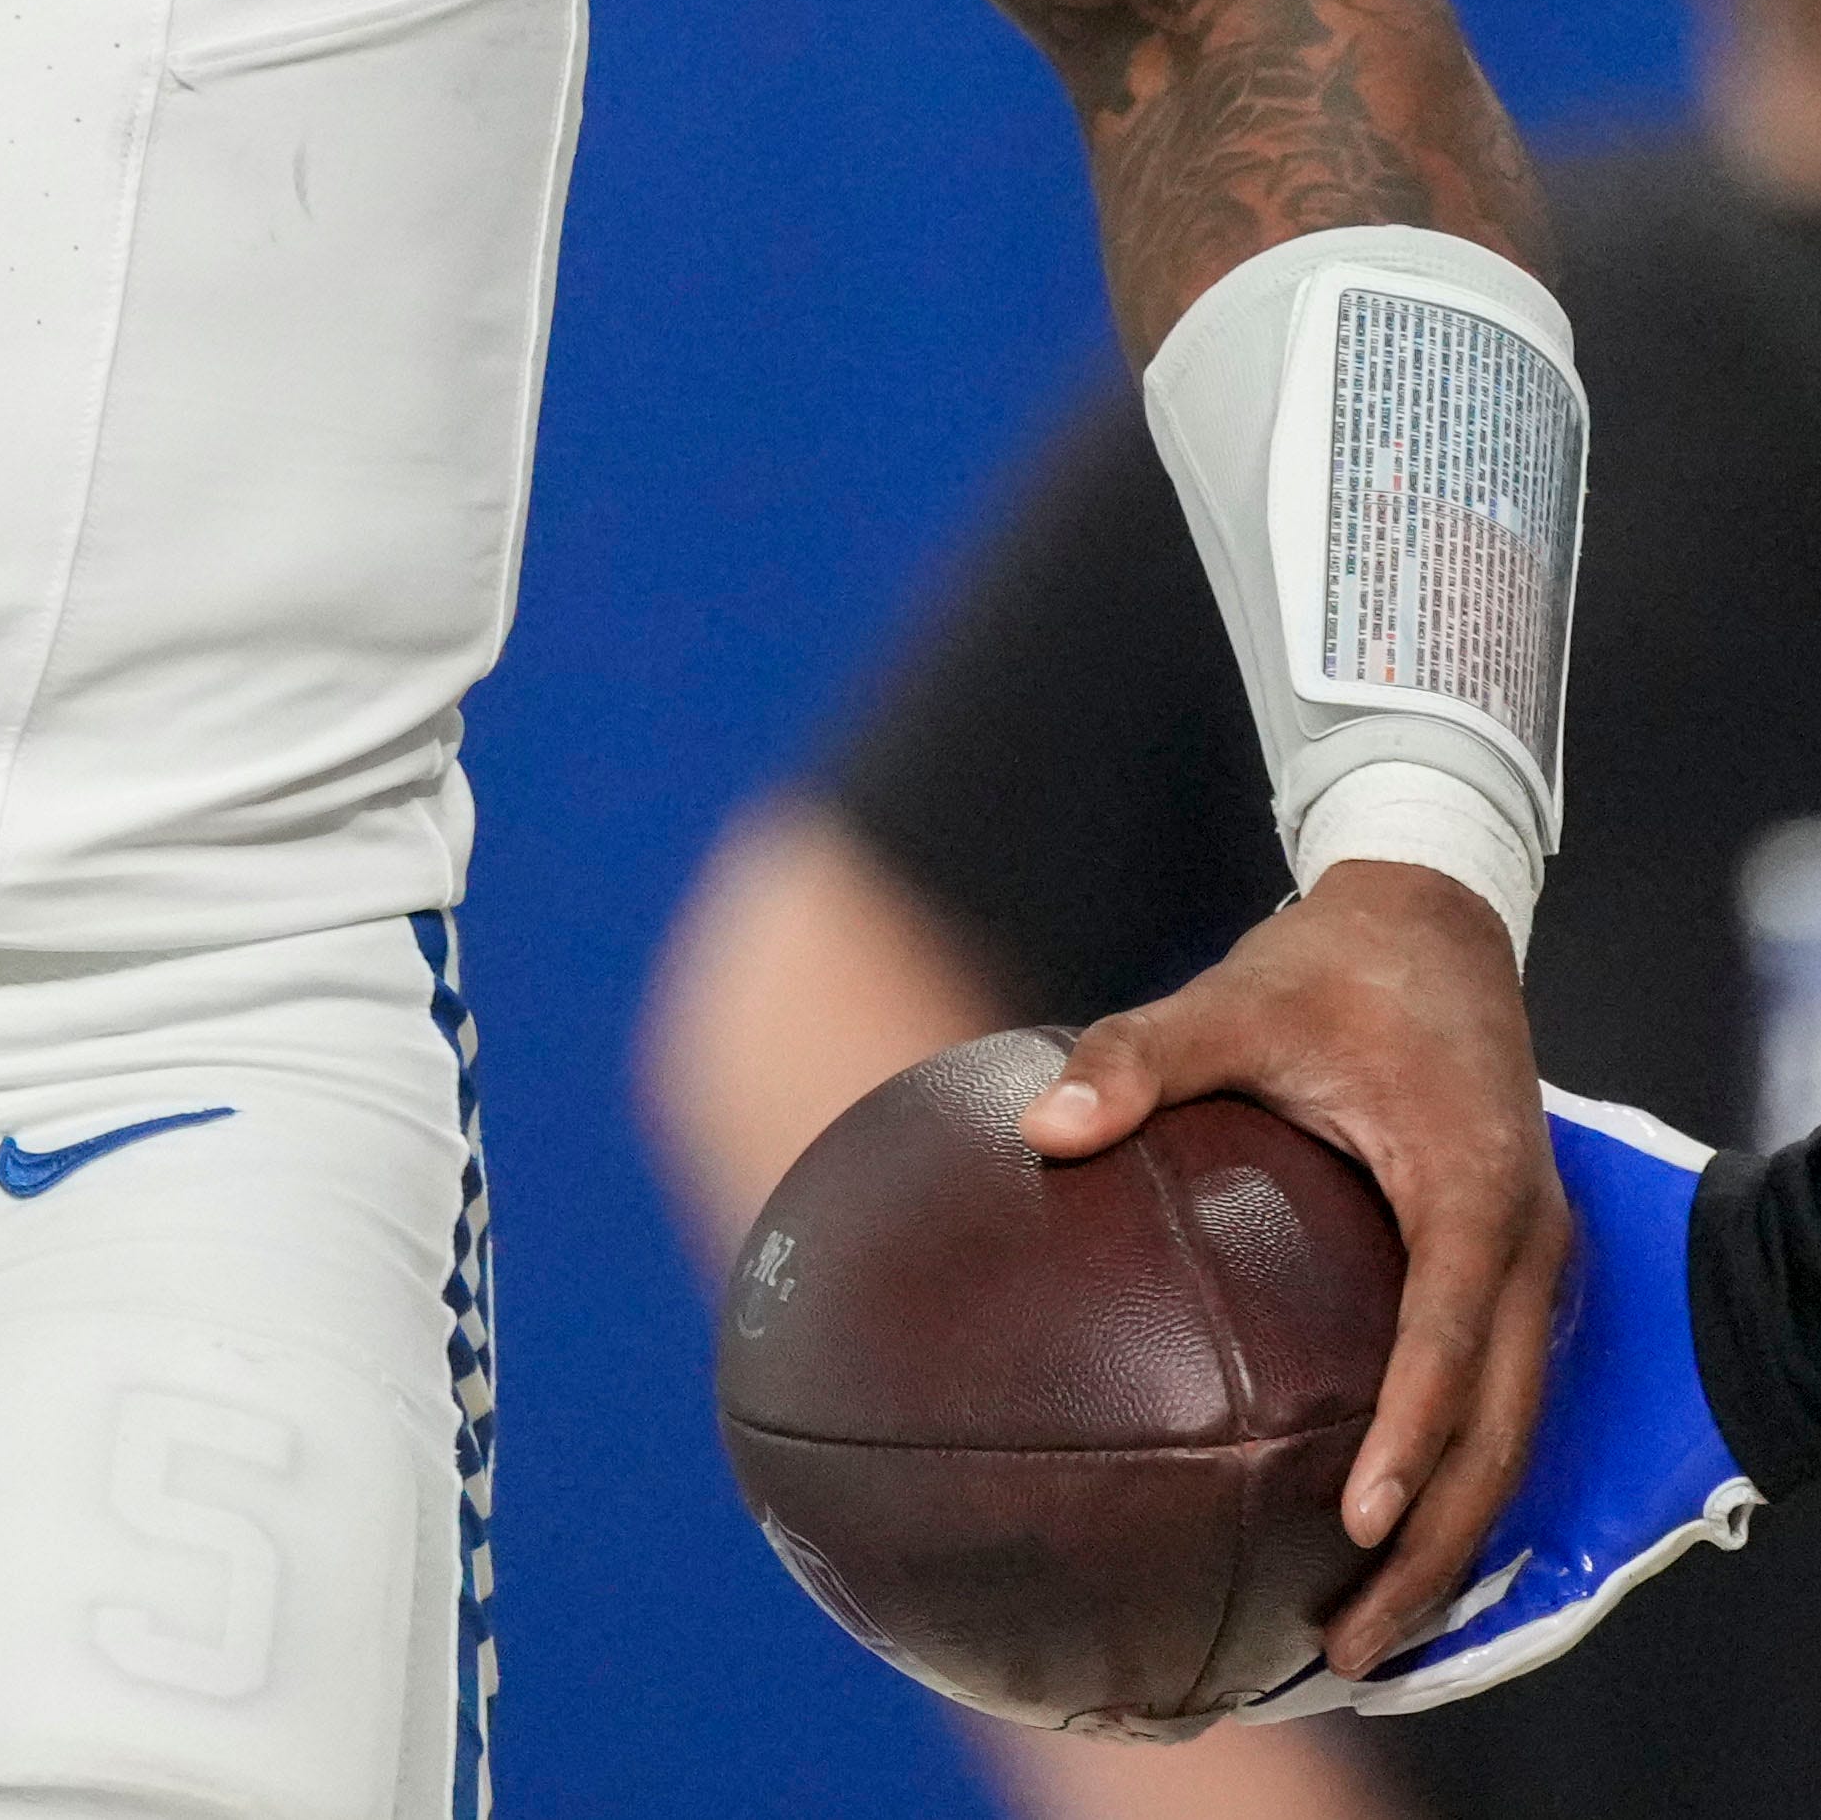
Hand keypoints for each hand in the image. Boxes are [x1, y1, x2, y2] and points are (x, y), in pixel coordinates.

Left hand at [1019, 862, 1565, 1669]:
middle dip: (1441, 1548)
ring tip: (1360, 1636)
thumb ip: (1136, 1058)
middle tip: (1352, 1644)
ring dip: (1451, 1542)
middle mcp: (1526, 1246)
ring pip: (1510, 1438)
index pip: (1452, 1336)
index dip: (1415, 1433)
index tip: (1365, 1521)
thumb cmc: (1326, 965)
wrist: (1430, 925)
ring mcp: (1530, 1272)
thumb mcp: (1230, 998)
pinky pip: (1489, 1402)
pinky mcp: (1507, 1282)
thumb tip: (1041, 1128)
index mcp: (1474, 1186)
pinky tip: (1368, 1547)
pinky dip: (1444, 1481)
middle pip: (1504, 1431)